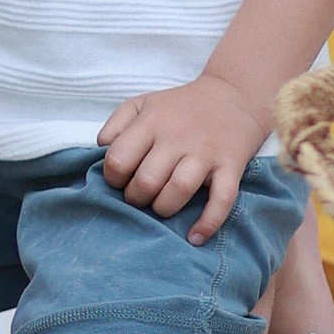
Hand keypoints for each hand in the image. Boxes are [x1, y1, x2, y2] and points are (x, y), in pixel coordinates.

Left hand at [96, 72, 269, 239]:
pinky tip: (194, 237)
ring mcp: (205, 153)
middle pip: (147, 180)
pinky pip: (221, 201)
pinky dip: (207, 223)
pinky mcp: (230, 167)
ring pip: (178, 191)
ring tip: (160, 207)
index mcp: (152, 121)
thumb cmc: (179, 107)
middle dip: (136, 198)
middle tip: (140, 196)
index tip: (120, 180)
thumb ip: (116, 125)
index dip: (113, 178)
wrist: (232, 96)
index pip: (119, 159)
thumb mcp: (142, 103)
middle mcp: (177, 137)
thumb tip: (101, 152)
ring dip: (163, 208)